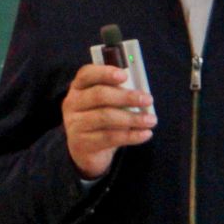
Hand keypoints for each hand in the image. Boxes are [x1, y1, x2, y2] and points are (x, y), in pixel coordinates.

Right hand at [62, 63, 154, 179]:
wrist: (86, 151)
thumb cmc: (101, 121)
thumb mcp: (106, 104)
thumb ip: (118, 94)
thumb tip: (141, 93)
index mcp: (78, 88)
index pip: (87, 74)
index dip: (105, 72)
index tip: (125, 75)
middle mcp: (72, 104)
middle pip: (99, 95)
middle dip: (126, 96)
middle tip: (148, 99)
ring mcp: (74, 124)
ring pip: (105, 117)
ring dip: (132, 118)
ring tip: (151, 120)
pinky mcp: (81, 143)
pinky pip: (109, 137)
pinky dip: (131, 136)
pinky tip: (145, 134)